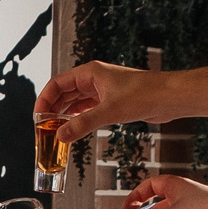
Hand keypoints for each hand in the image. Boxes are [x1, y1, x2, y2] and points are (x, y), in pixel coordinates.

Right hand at [37, 62, 207, 144]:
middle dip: (52, 109)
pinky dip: (78, 118)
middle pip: (64, 92)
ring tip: (55, 131)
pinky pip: (87, 109)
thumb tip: (60, 136)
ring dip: (64, 115)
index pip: (57, 83)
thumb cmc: (145, 94)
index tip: (37, 116)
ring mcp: (103, 90)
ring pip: (75, 101)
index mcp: (90, 73)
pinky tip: (73, 128)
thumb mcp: (109, 111)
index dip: (44, 99)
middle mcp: (94, 79)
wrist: (170, 97)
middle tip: (43, 127)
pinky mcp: (112, 101)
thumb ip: (82, 123)